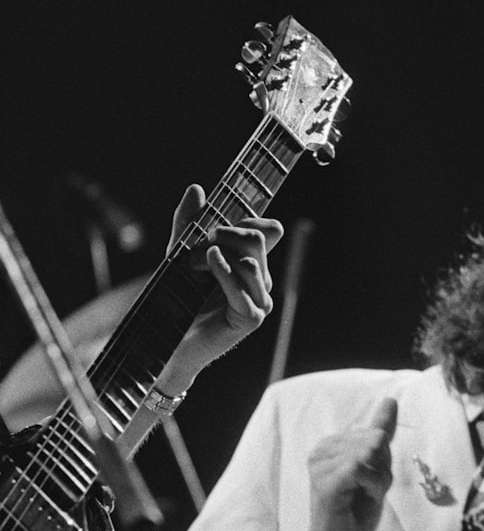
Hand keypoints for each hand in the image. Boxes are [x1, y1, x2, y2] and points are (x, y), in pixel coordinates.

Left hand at [166, 184, 283, 381]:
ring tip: (192, 265)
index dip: (246, 218)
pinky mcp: (251, 318)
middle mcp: (262, 280)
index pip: (269, 228)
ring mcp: (260, 300)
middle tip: (195, 247)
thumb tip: (197, 188)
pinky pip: (243, 287)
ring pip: (251, 260)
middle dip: (223, 233)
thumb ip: (189, 224)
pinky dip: (224, 271)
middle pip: (257, 238)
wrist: (167, 342)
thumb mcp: (180, 254)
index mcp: (253, 263)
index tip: (212, 225)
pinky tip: (209, 262)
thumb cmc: (177, 300)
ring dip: (216, 254)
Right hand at [284, 399, 397, 530]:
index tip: (367, 482)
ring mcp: (320, 465)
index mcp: (331, 444)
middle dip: (382, 471)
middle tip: (365, 492)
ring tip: (360, 497)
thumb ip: (380, 434)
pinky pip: (362, 468)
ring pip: (372, 455)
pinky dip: (373, 486)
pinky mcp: (324, 482)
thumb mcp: (375, 468)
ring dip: (378, 481)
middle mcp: (321, 449)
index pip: (377, 435)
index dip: (383, 463)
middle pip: (377, 442)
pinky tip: (360, 499)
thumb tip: (390, 399)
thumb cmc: (355, 511)